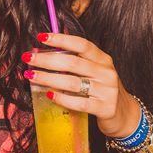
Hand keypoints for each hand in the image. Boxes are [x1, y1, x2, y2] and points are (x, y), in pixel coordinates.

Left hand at [24, 32, 141, 137]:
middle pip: (73, 63)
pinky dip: (62, 99)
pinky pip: (79, 103)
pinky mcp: (105, 108)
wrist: (125, 115)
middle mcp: (106, 73)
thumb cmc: (103, 91)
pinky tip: (49, 95)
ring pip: (73, 83)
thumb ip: (77, 62)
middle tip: (28, 58)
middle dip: (47, 59)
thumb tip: (45, 52)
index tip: (41, 37)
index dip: (61, 40)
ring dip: (48, 78)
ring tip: (31, 76)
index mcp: (103, 59)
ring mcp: (107, 91)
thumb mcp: (95, 72)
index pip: (82, 45)